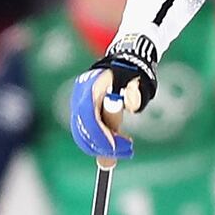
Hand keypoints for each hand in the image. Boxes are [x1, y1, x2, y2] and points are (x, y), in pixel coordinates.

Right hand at [72, 36, 154, 162]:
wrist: (122, 62)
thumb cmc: (131, 74)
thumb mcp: (136, 83)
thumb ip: (133, 96)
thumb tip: (130, 107)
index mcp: (91, 87)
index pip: (90, 115)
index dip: (100, 133)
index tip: (115, 147)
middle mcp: (80, 96)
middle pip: (83, 127)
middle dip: (102, 145)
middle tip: (127, 152)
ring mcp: (79, 104)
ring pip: (83, 133)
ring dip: (102, 146)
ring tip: (126, 149)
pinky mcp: (83, 112)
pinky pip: (86, 131)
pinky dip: (99, 142)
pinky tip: (117, 144)